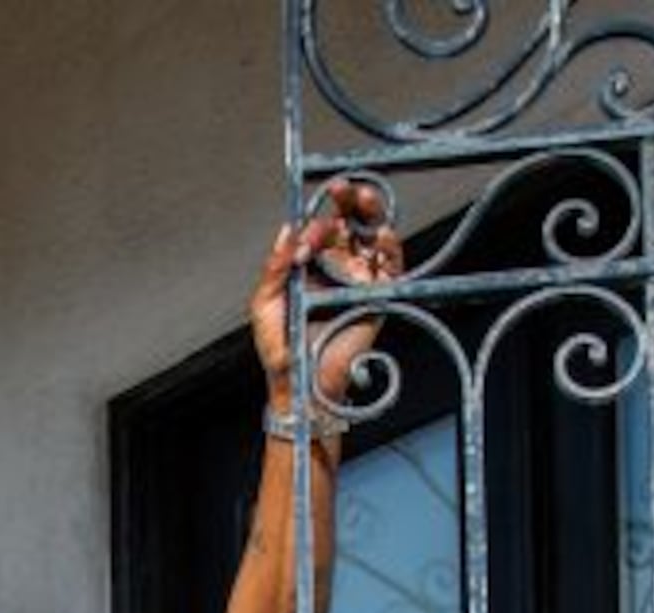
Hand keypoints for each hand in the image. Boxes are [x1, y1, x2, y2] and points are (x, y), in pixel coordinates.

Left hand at [249, 174, 397, 417]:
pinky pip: (389, 267)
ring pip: (371, 237)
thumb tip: (287, 230)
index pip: (317, 228)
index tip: (311, 229)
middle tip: (345, 188)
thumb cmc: (280, 348)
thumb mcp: (264, 302)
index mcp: (308, 264)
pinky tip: (381, 233)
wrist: (301, 382)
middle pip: (348, 223)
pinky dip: (389, 247)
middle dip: (349, 201)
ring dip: (372, 213)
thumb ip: (275, 266)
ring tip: (365, 198)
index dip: (317, 220)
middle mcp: (334, 267)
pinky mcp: (377, 296)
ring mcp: (358, 279)